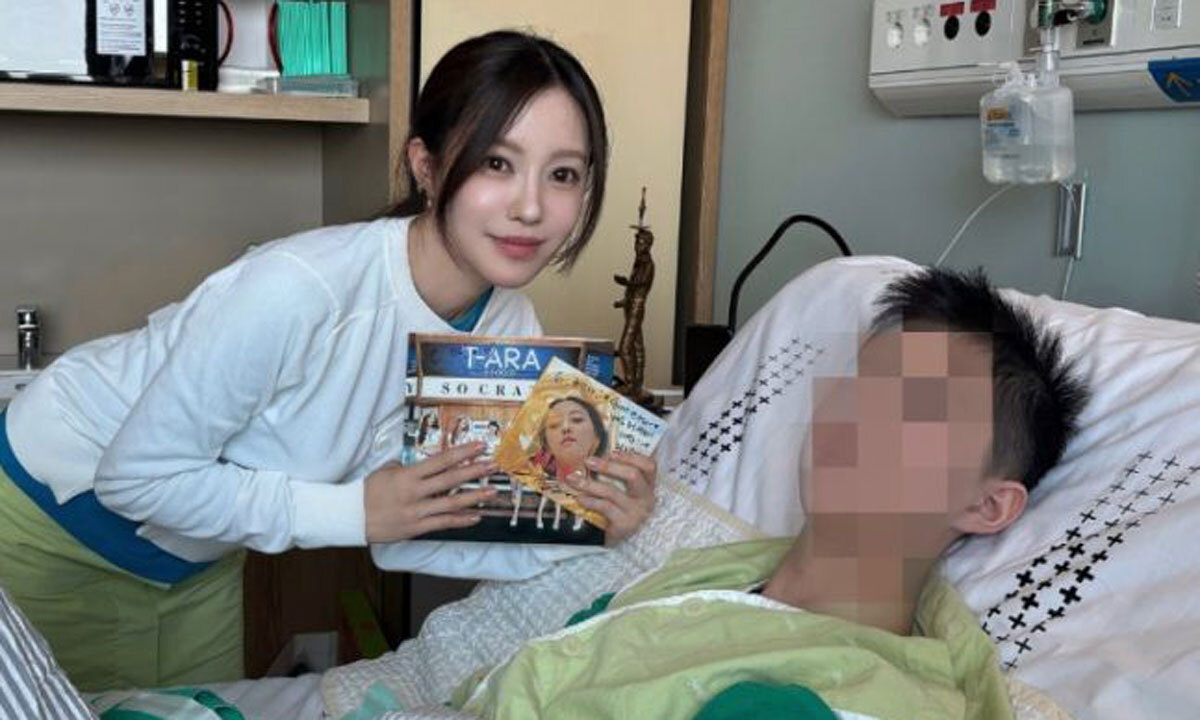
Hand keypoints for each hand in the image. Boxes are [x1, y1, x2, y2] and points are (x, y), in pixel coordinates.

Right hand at [364, 443, 497, 542]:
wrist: (352, 516)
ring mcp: (417, 511)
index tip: (479, 446)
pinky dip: (460, 520)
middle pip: (451, 479)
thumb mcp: (384, 472)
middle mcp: (415, 492)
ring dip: (474, 497)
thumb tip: (419, 464)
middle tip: (493, 466)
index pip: (441, 461)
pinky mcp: (416, 527)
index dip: (462, 453)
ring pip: (451, 503)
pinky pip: (443, 523)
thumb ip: (404, 467)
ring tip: (491, 492)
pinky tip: (475, 517)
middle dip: (475, 471)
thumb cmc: (367, 493)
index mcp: (408, 475)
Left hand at [563, 450, 656, 545]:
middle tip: (588, 461)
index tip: (611, 453)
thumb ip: (617, 475)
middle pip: (633, 475)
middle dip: (608, 466)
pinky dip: (590, 501)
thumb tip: (594, 456)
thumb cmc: (621, 510)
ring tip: (573, 479)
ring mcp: (636, 512)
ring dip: (590, 484)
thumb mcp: (625, 492)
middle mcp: (646, 498)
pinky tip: (579, 497)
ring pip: (612, 492)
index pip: (649, 465)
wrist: (621, 541)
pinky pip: (604, 508)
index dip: (631, 456)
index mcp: (648, 485)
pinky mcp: (625, 525)